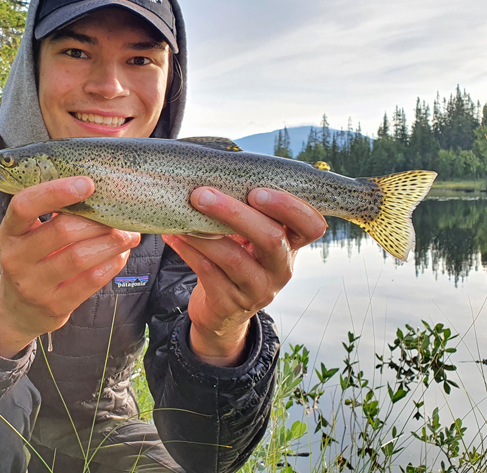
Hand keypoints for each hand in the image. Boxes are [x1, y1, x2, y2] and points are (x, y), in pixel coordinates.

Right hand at [0, 176, 140, 357]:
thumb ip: (55, 214)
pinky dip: (112, 264)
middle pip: (62, 231)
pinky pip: (90, 281)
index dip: (55, 192)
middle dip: (97, 221)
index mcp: (10, 231)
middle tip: (120, 215)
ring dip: (111, 242)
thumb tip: (101, 191)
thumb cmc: (33, 260)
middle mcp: (16, 258)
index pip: (24, 205)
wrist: (20, 310)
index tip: (88, 184)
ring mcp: (34, 285)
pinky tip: (120, 254)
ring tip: (128, 235)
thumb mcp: (30, 235)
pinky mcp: (55, 305)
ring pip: (80, 257)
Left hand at [162, 188, 326, 366]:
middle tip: (203, 194)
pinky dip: (189, 250)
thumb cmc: (237, 260)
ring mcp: (257, 290)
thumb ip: (247, 212)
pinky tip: (175, 235)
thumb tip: (213, 174)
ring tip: (183, 213)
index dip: (290, 207)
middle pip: (271, 239)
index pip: (311, 226)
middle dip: (236, 213)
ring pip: (233, 259)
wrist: (221, 311)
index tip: (258, 192)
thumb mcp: (251, 239)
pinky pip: (208, 272)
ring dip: (204, 233)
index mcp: (291, 246)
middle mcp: (280, 269)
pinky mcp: (229, 303)